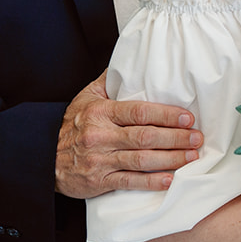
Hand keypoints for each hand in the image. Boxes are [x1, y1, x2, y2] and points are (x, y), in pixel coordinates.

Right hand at [54, 72, 202, 198]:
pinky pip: (130, 181)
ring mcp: (100, 159)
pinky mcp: (99, 181)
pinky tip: (169, 179)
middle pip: (145, 136)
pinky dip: (151, 181)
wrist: (43, 158)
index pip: (139, 112)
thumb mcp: (86, 97)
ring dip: (170, 159)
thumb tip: (131, 60)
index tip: (188, 117)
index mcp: (100, 112)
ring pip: (141, 159)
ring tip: (191, 156)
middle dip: (176, 138)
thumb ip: (110, 81)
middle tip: (197, 137)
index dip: (166, 115)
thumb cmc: (70, 126)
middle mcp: (100, 136)